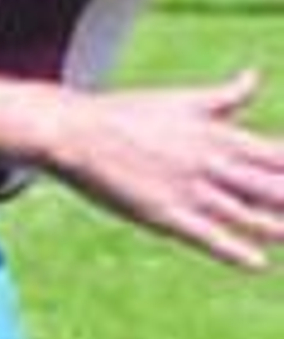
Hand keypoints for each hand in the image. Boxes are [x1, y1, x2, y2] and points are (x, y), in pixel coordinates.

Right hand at [53, 68, 283, 267]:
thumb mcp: (182, 100)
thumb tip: (255, 75)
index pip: (277, 155)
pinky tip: (258, 263)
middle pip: (272, 186)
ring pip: (247, 213)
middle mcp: (211, 161)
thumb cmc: (127, 114)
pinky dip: (234, 250)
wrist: (76, 131)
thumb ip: (226, 96)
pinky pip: (206, 235)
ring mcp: (188, 189)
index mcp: (218, 135)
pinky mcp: (163, 214)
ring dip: (278, 227)